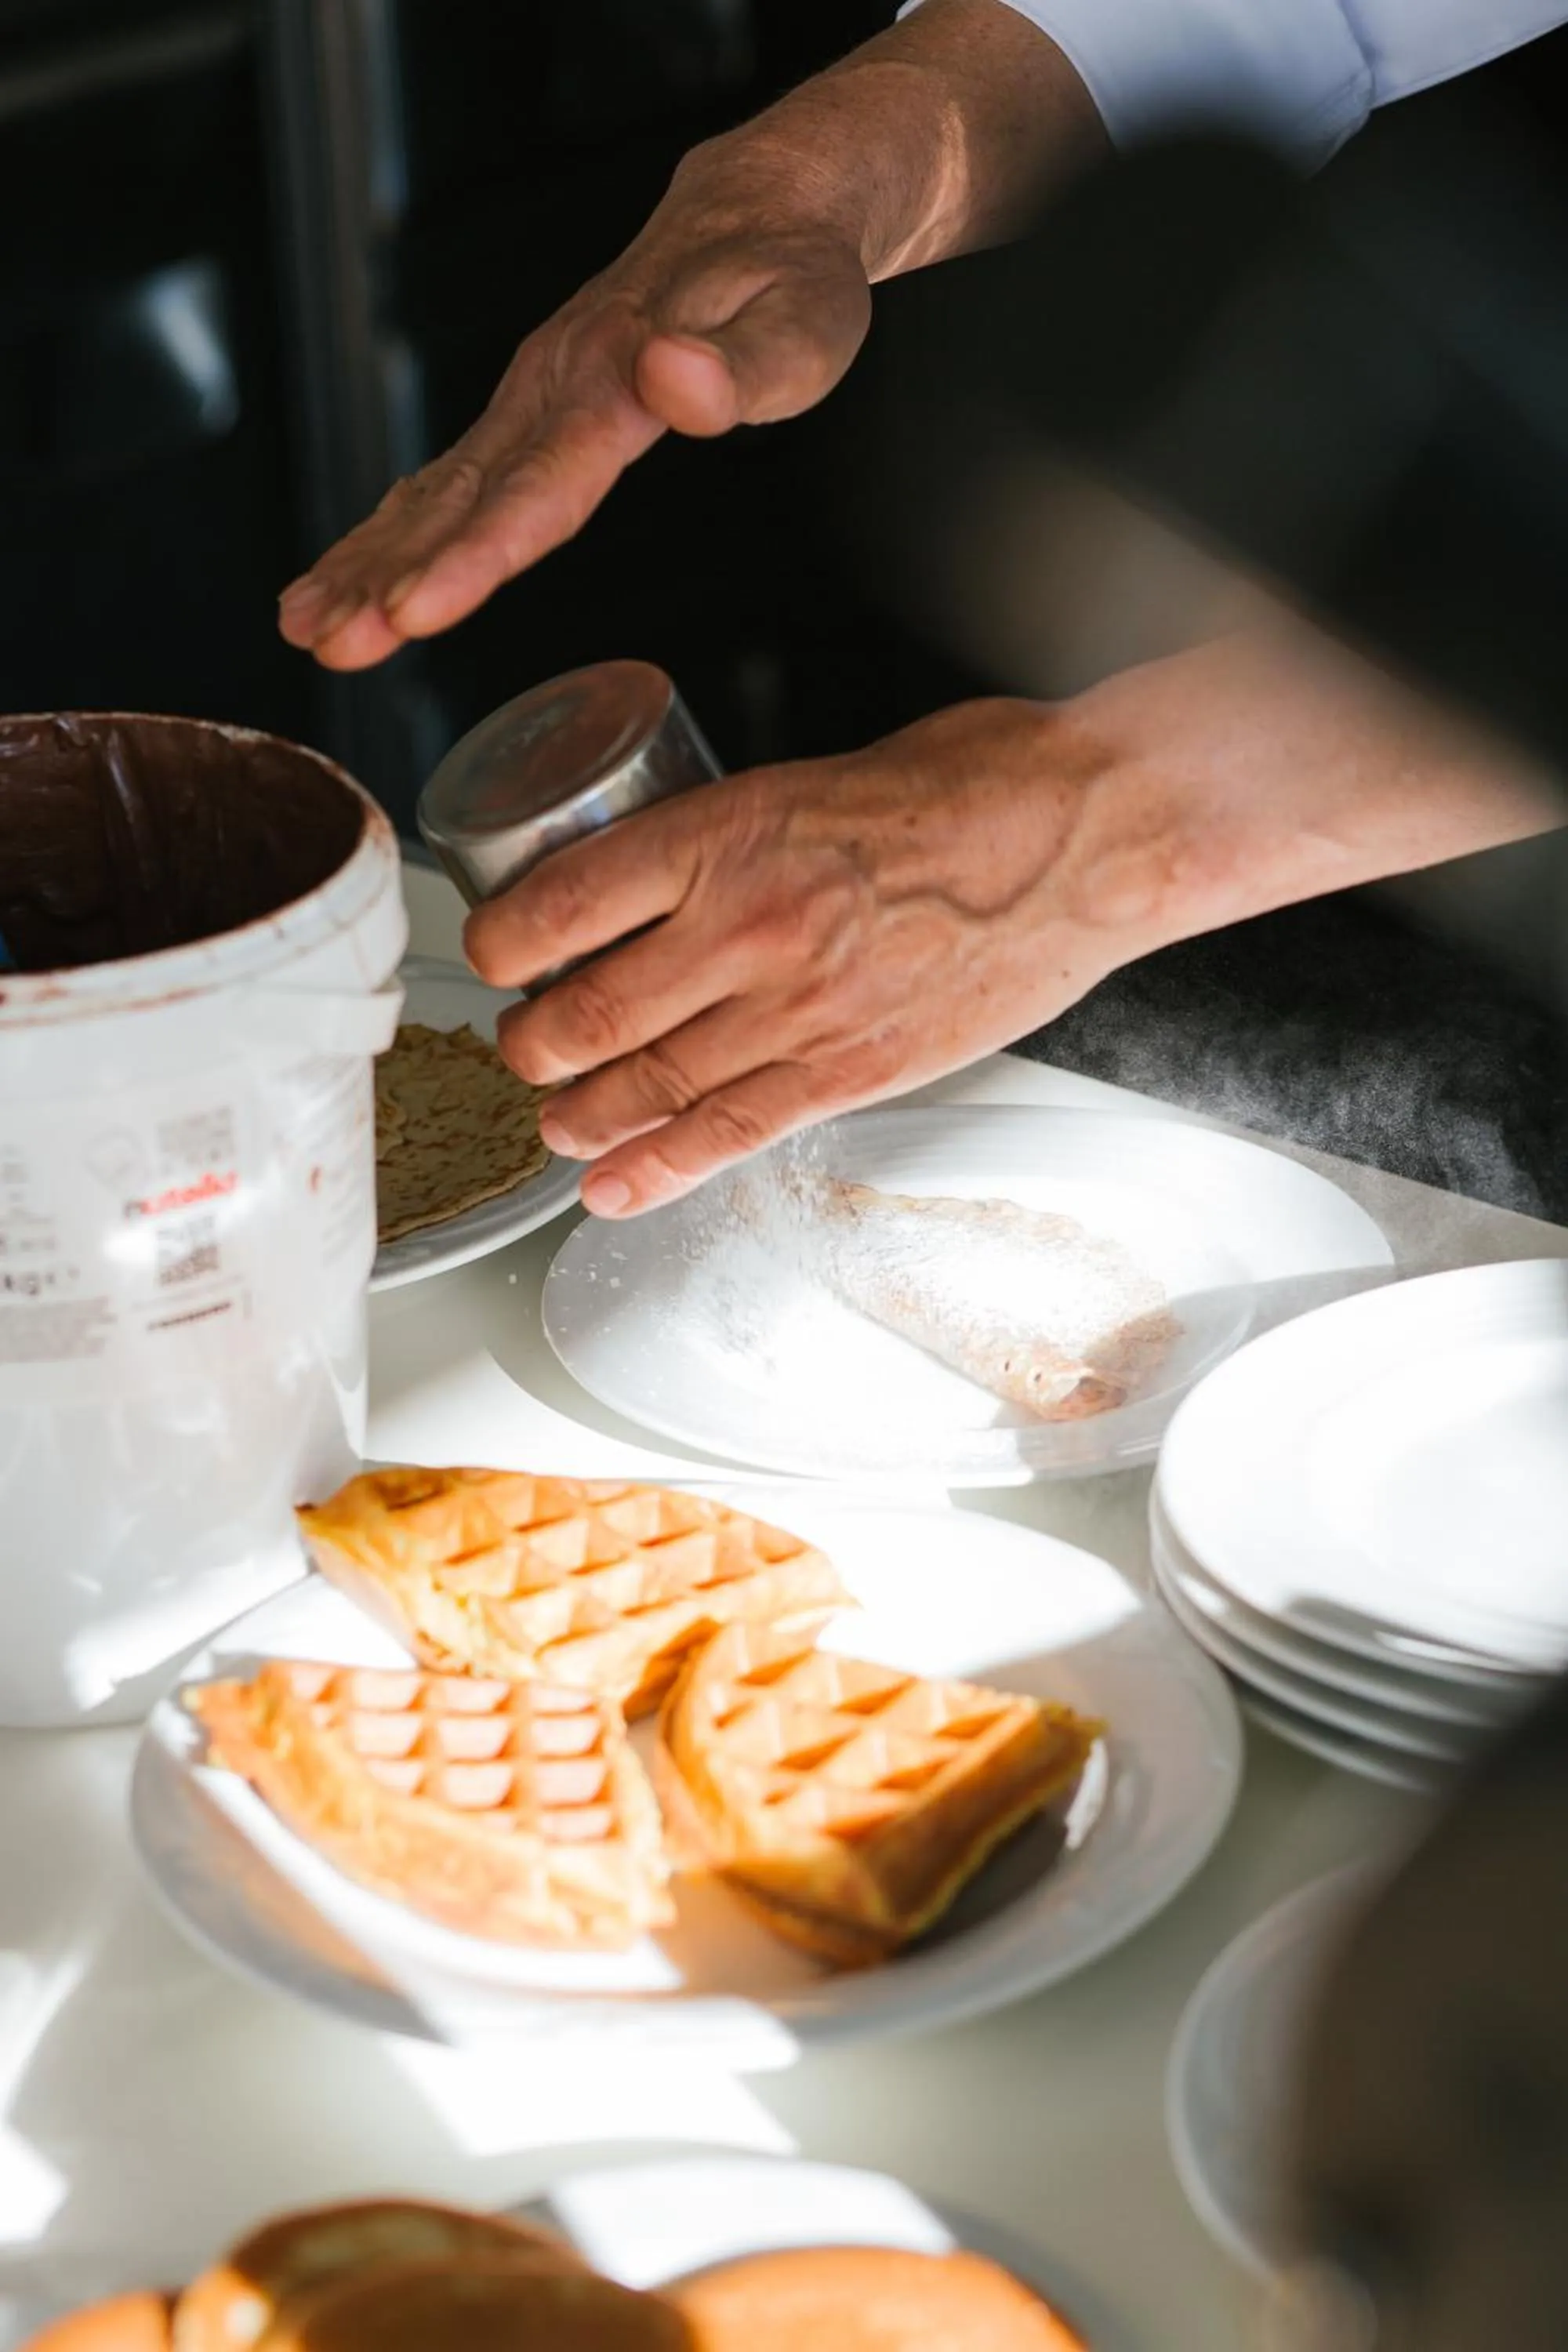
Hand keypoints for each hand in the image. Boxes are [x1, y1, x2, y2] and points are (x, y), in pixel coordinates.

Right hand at [276, 142, 871, 670]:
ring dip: (365, 561)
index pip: (537, 484)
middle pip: (461, 497)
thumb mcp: (800, 324)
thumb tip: (674, 377)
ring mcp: (527, 401)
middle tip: (330, 641)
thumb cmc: (790, 281)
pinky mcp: (523, 416)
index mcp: (614, 380)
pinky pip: (444, 483)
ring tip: (305, 627)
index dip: (476, 555)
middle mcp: (551, 388)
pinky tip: (341, 585)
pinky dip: (387, 535)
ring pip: (435, 492)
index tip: (416, 610)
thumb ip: (742, 366)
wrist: (756, 211)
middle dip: (388, 574)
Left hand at [465, 697, 1158, 1214]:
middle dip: (530, 1048)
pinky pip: (728, 1135)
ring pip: (644, 1087)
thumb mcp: (815, 778)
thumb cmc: (969, 785)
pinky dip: (655, 1170)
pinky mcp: (850, 1072)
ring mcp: (797, 1011)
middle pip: (586, 1016)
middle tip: (522, 1047)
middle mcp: (746, 927)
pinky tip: (609, 1189)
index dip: (498, 948)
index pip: (558, 906)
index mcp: (726, 834)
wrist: (1086, 837)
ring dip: (579, 1115)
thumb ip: (735, 839)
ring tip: (556, 1119)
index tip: (492, 957)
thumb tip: (671, 883)